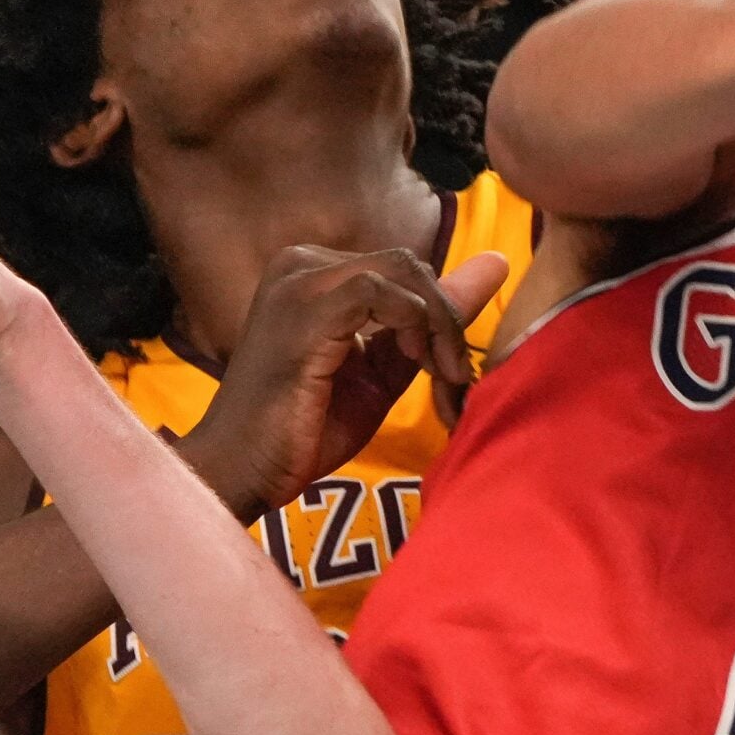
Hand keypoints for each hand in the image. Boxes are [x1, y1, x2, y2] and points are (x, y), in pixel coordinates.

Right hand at [185, 247, 509, 516]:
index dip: (441, 314)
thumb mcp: (381, 374)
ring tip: (443, 376)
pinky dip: (414, 325)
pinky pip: (381, 292)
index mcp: (314, 274)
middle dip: (446, 318)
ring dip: (438, 324)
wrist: (241, 470)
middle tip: (455, 375)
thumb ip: (426, 326)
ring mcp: (299, 282)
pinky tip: (419, 365)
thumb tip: (494, 267)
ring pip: (402, 273)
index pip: (402, 270)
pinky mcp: (305, 309)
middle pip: (407, 264)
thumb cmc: (302, 430)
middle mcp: (301, 264)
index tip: (453, 370)